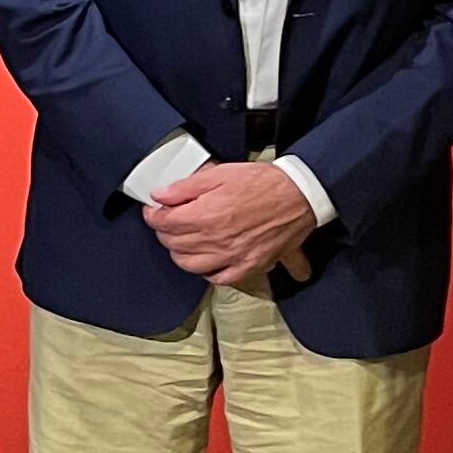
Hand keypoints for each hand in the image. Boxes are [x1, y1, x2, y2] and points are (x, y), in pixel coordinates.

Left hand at [144, 161, 316, 288]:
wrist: (299, 195)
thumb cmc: (262, 183)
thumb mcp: (219, 173)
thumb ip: (185, 187)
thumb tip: (159, 196)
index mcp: (205, 215)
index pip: (163, 223)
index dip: (153, 215)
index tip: (154, 210)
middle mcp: (215, 240)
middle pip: (173, 243)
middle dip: (164, 231)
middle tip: (168, 221)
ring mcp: (231, 256)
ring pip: (189, 264)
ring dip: (180, 253)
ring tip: (183, 240)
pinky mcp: (248, 266)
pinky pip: (218, 278)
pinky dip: (207, 272)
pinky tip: (207, 259)